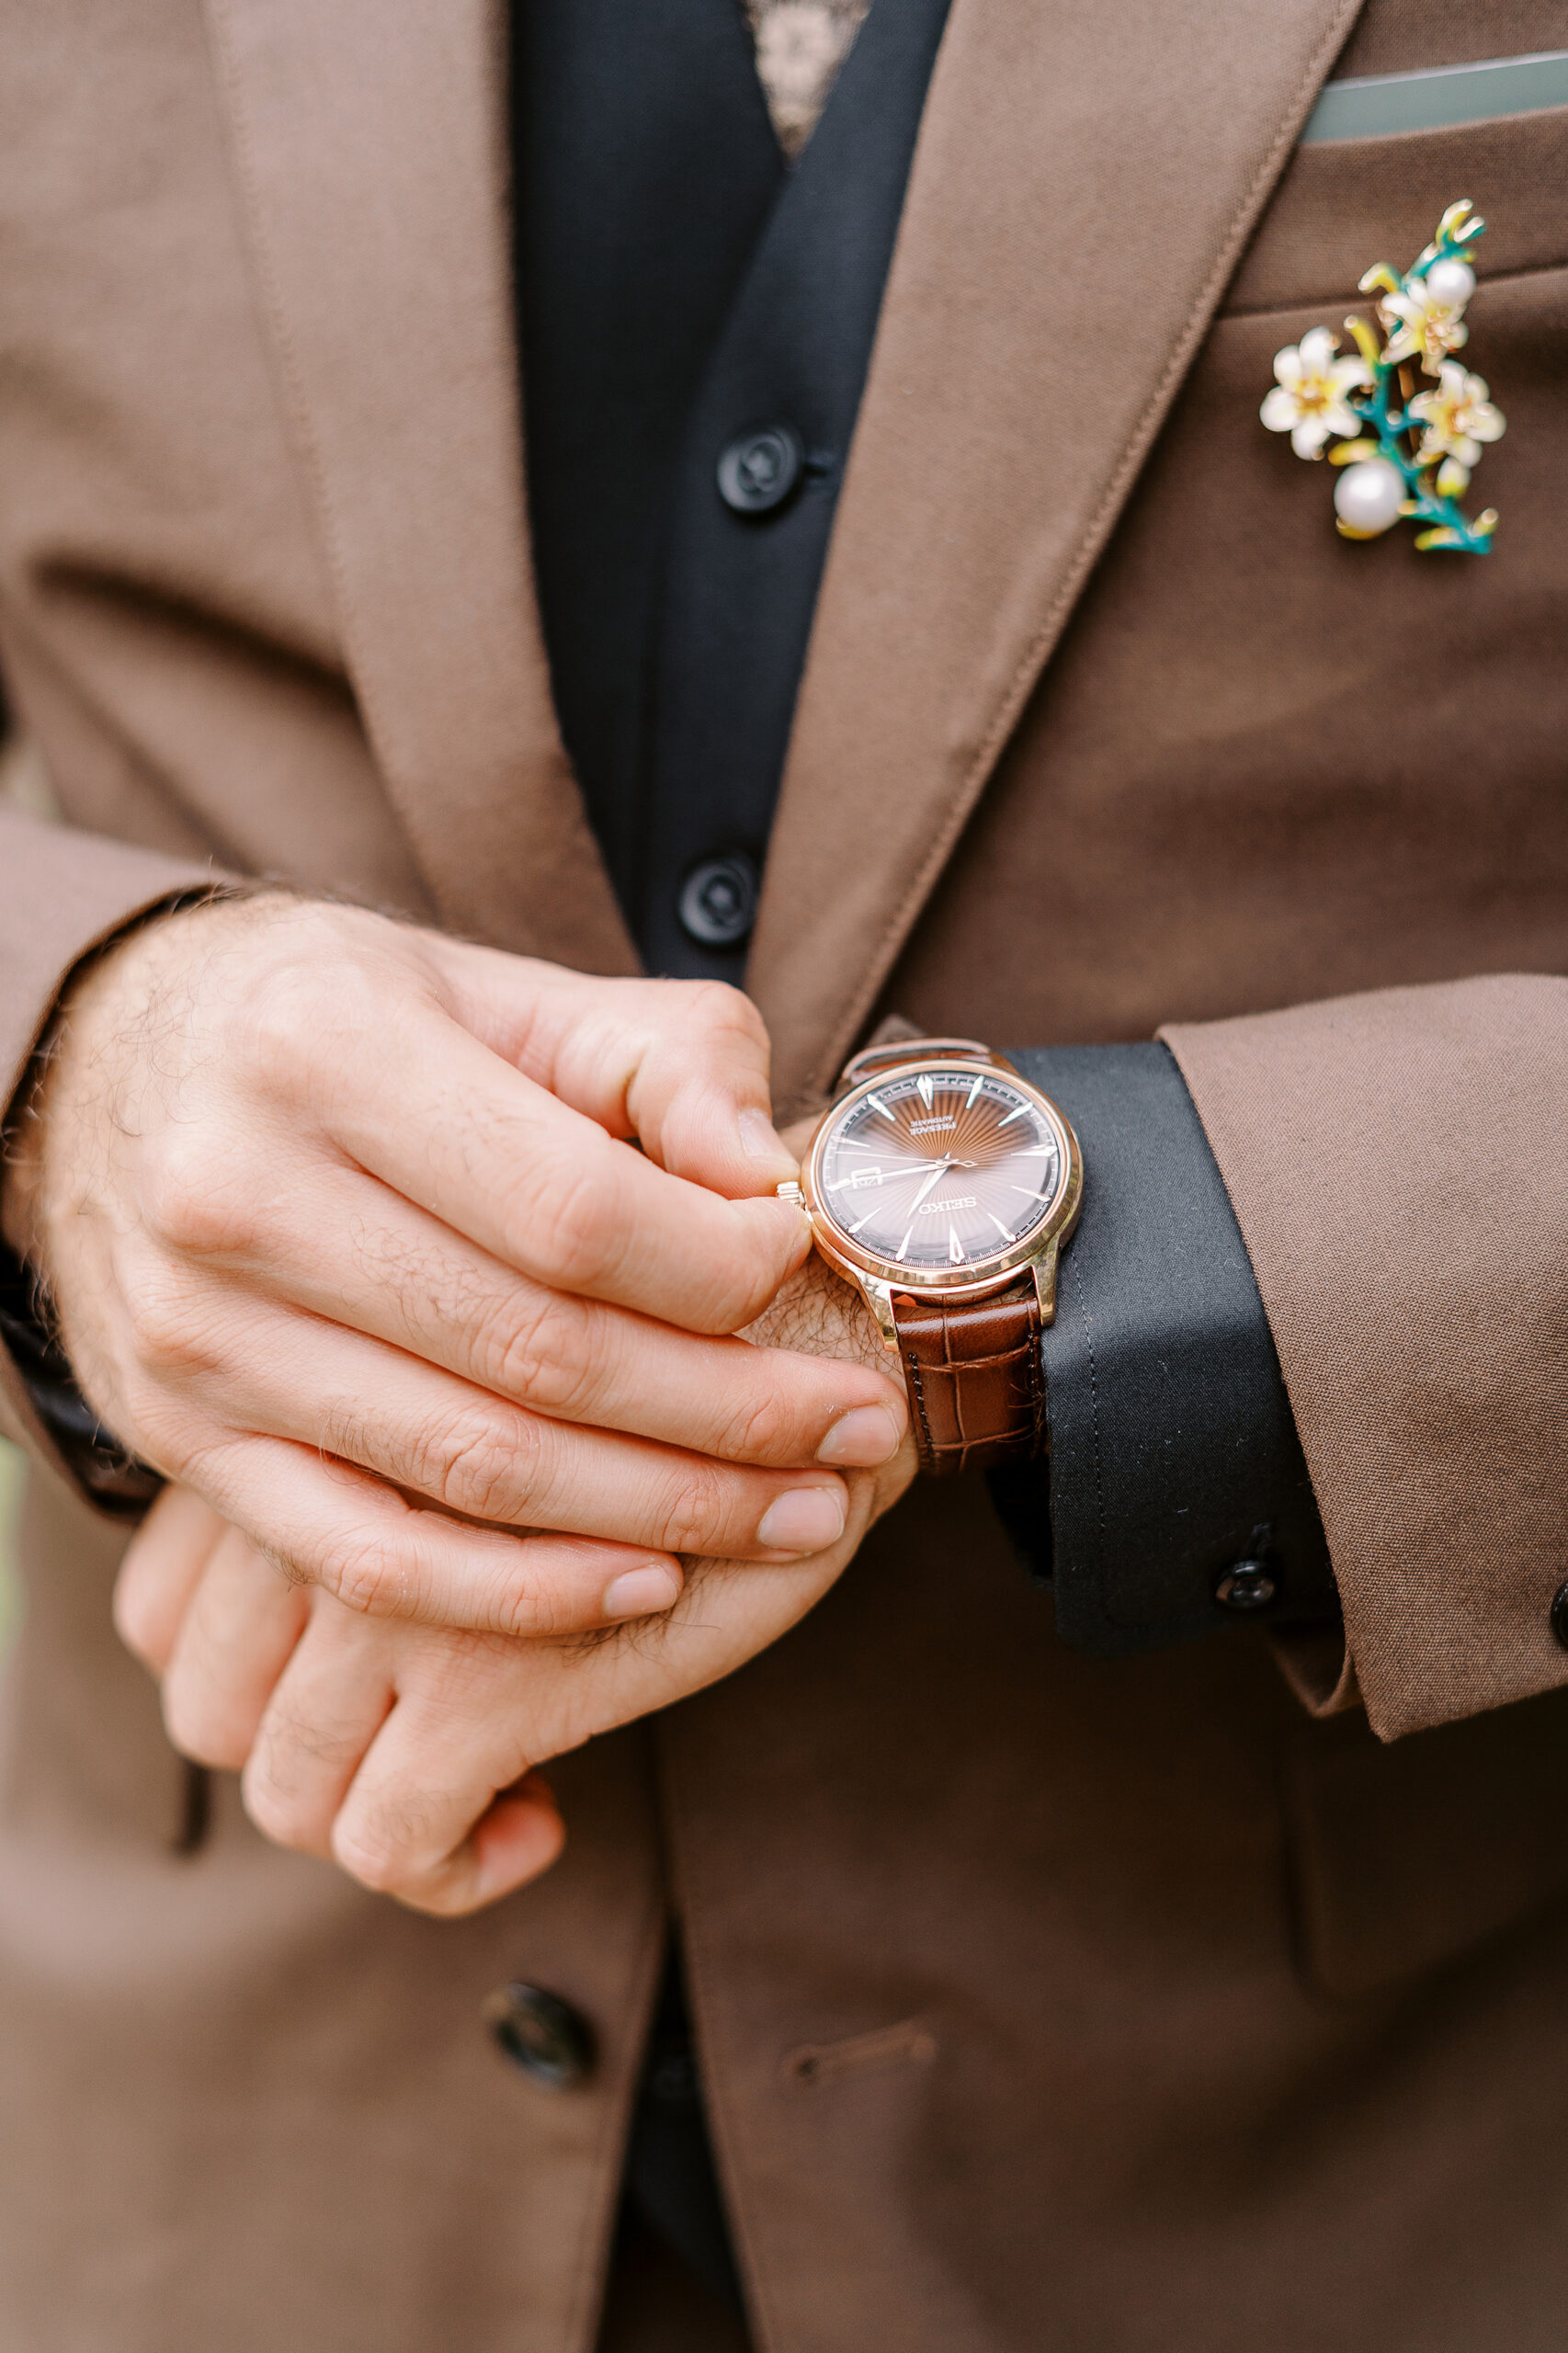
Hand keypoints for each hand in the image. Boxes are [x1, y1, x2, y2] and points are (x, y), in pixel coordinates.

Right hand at [7, 894, 904, 1636]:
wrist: (118, 1074)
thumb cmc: (357, 1025)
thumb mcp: (508, 993)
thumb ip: (664, 1062)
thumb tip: (772, 1181)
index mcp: (325, 1050)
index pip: (575, 1209)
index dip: (721, 1269)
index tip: (808, 1274)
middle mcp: (239, 1196)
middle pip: (540, 1353)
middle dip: (733, 1414)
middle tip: (860, 1432)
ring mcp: (200, 1334)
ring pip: (472, 1468)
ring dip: (663, 1512)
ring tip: (798, 1513)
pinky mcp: (184, 1439)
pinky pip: (366, 1556)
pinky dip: (518, 1594)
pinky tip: (642, 1585)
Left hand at [115, 1255, 915, 1914]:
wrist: (832, 1338)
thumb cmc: (687, 1339)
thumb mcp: (508, 1357)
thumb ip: (386, 1436)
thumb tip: (313, 1561)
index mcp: (309, 1409)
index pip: (169, 1600)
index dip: (246, 1665)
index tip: (354, 1673)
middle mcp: (320, 1491)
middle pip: (210, 1700)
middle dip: (308, 1747)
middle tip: (422, 1735)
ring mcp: (392, 1588)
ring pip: (288, 1785)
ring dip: (374, 1815)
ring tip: (489, 1784)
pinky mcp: (487, 1680)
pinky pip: (394, 1840)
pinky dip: (456, 1863)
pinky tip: (541, 1823)